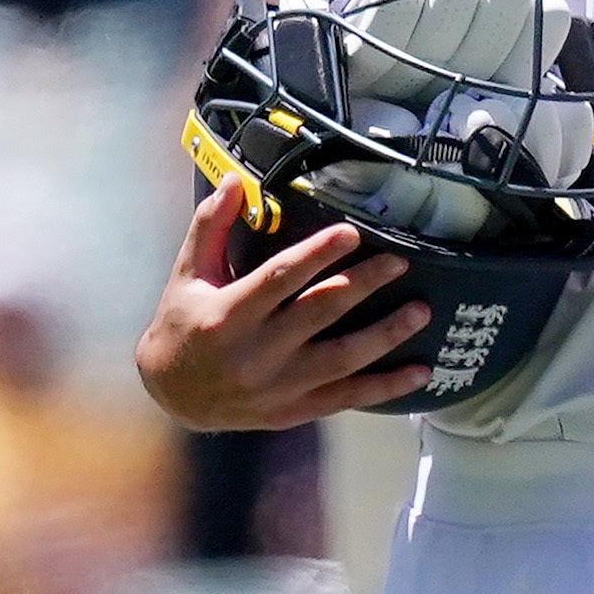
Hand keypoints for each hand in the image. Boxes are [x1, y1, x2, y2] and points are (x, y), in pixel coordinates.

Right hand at [132, 175, 432, 429]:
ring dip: (386, 335)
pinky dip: (385, 387)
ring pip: (343, 359)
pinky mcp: (293, 410)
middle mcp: (256, 353)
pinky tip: (419, 372)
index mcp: (228, 315)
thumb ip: (209, 227)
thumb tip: (234, 182)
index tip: (352, 233)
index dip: (318, 255)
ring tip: (421, 312)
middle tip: (399, 262)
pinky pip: (347, 399)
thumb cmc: (181, 324)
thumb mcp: (186, 274)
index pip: (280, 278)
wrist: (172, 396)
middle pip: (320, 313)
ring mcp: (278, 386)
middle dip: (364, 285)